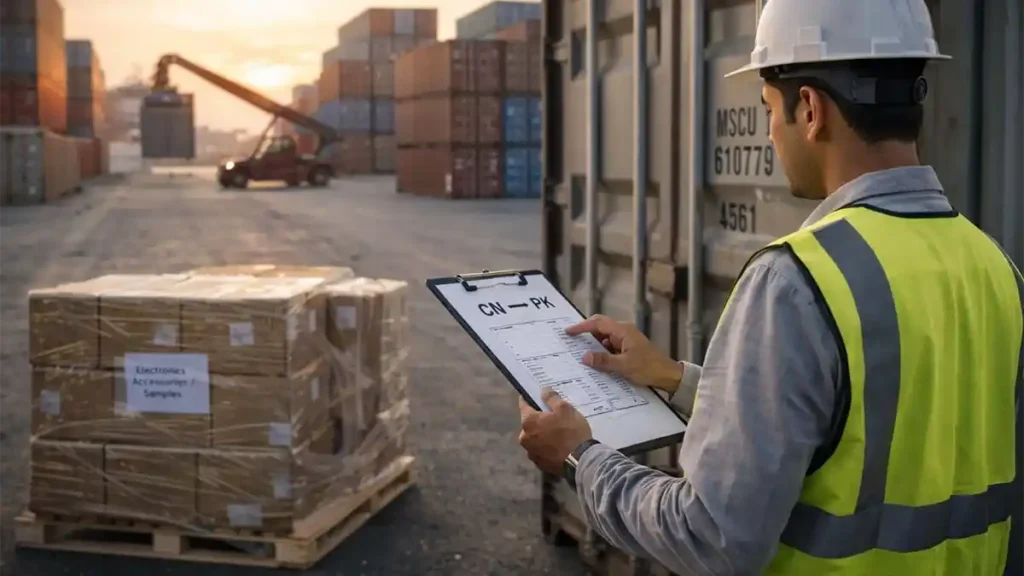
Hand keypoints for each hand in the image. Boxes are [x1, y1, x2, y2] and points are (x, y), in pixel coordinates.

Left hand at [518, 387, 592, 474]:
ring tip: (557, 432)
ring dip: (542, 434)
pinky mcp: (540, 464)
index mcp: (528, 422)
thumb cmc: (571, 431)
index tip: (535, 395)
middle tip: (552, 416)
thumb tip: (543, 390)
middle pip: (529, 423)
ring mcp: (531, 453)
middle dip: (538, 419)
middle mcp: (524, 438)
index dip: (529, 398)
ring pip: (534, 438)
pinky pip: (541, 451)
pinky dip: (547, 447)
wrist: (581, 461)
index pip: (523, 404)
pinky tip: (558, 446)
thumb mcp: (564, 408)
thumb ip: (551, 398)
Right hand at [565, 314, 683, 394]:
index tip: (568, 332)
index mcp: (623, 331)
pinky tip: (595, 361)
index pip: (598, 323)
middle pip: (600, 327)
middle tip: (570, 340)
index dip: (582, 326)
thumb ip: (604, 360)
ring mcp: (626, 339)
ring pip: (604, 337)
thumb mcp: (624, 366)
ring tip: (578, 352)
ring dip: (593, 344)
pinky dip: (601, 351)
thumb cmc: (648, 368)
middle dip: (585, 332)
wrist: (668, 375)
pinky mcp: (628, 348)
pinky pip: (610, 346)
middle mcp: (623, 331)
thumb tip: (584, 357)